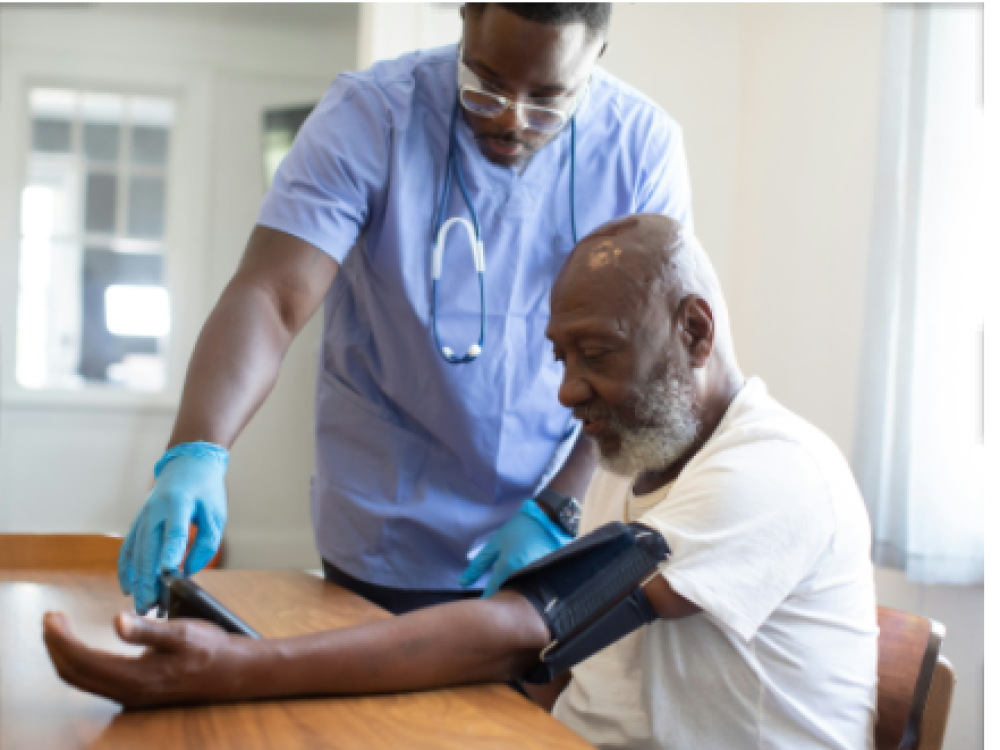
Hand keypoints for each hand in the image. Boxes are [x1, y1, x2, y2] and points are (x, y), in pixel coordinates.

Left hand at [42, 611, 256, 707]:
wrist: (233, 673)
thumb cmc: (211, 649)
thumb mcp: (184, 632)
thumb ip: (149, 629)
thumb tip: (117, 621)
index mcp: (135, 678)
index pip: (82, 660)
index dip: (60, 639)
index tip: (53, 615)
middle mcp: (127, 693)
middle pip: (74, 674)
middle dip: (56, 645)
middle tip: (51, 618)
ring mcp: (129, 697)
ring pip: (82, 680)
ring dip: (65, 654)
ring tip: (60, 629)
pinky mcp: (134, 693)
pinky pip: (93, 682)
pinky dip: (79, 662)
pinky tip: (82, 647)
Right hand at [119, 443, 228, 613]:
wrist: (187, 463)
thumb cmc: (205, 489)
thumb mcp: (216, 513)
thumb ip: (206, 542)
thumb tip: (188, 571)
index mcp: (179, 502)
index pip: (174, 531)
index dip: (171, 553)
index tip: (169, 575)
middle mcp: (155, 509)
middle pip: (149, 548)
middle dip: (148, 580)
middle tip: (150, 607)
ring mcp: (142, 516)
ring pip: (135, 553)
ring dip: (136, 580)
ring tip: (141, 606)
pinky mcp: (137, 522)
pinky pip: (128, 548)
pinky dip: (126, 569)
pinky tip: (128, 588)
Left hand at [460, 499, 572, 596]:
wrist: (546, 519)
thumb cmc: (518, 530)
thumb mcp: (495, 544)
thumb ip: (478, 565)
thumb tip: (463, 583)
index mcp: (508, 566)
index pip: (493, 590)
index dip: (487, 597)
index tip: (484, 604)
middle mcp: (524, 573)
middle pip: (509, 594)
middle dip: (502, 596)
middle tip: (499, 596)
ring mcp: (539, 575)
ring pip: (523, 593)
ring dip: (516, 593)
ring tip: (513, 589)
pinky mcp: (549, 575)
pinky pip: (535, 587)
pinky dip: (529, 587)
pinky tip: (526, 583)